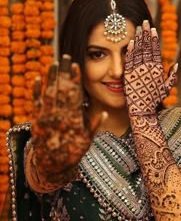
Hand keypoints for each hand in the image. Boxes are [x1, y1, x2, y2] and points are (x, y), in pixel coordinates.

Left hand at [31, 54, 104, 173]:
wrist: (51, 165)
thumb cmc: (72, 152)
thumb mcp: (87, 141)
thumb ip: (94, 126)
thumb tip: (105, 113)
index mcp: (74, 118)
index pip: (75, 93)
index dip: (75, 78)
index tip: (76, 65)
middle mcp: (60, 114)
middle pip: (62, 88)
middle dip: (64, 72)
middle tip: (66, 56)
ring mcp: (47, 116)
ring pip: (49, 92)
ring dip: (51, 76)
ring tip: (54, 62)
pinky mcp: (36, 119)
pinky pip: (35, 102)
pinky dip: (36, 90)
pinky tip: (37, 78)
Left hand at [124, 20, 176, 115]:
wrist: (142, 110)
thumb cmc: (155, 100)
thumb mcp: (166, 89)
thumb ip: (171, 76)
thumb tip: (175, 64)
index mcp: (157, 69)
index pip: (156, 50)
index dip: (154, 38)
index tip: (152, 29)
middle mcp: (148, 68)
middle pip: (146, 47)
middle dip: (145, 33)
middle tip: (144, 22)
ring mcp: (137, 71)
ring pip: (138, 51)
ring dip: (137, 38)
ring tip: (137, 28)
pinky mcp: (128, 74)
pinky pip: (129, 60)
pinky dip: (130, 50)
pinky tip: (130, 42)